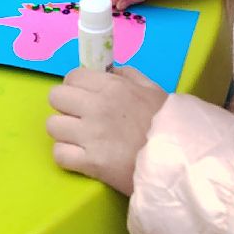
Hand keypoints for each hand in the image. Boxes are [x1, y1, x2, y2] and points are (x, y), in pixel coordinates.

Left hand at [46, 66, 166, 194]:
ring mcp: (91, 135)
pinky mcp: (90, 163)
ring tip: (79, 139)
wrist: (180, 162)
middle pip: (56, 98)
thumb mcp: (154, 90)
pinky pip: (59, 154)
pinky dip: (66, 156)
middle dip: (65, 106)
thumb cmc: (169, 125)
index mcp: (112, 87)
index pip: (73, 76)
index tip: (83, 97)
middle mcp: (96, 107)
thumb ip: (130, 76)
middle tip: (79, 117)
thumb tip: (110, 71)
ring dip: (64, 132)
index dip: (75, 86)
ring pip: (53, 126)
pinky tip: (80, 157)